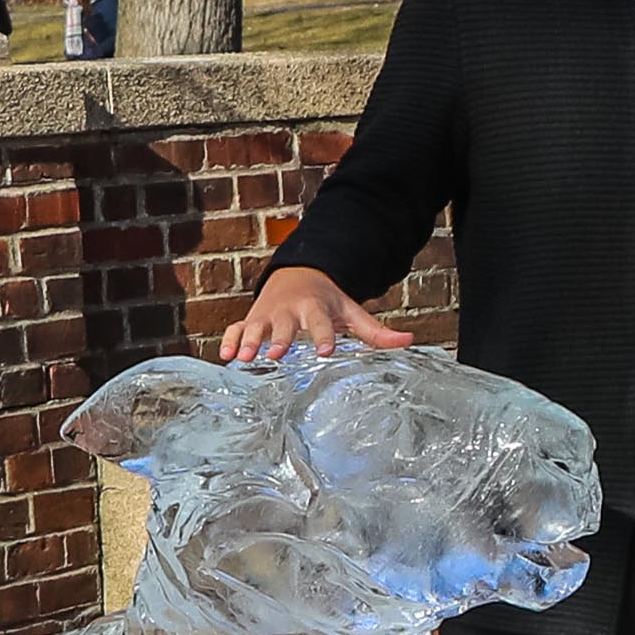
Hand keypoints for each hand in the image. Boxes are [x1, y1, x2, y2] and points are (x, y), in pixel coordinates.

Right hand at [222, 262, 406, 361]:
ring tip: (244, 358)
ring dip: (250, 341)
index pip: (321, 323)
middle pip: (284, 325)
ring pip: (256, 326)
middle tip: (275, 354)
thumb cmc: (327, 301)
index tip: (326, 351)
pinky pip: (237, 328)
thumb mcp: (351, 311)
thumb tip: (408, 341)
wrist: (297, 275)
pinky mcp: (252, 318)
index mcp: (316, 308)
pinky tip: (226, 356)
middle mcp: (290, 310)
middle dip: (280, 338)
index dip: (324, 336)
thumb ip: (376, 331)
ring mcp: (268, 314)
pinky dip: (230, 340)